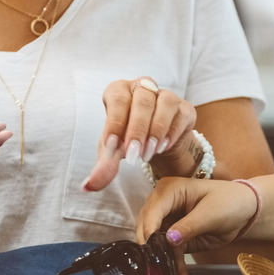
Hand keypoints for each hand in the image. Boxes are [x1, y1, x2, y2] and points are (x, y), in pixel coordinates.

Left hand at [83, 76, 197, 190]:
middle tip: (133, 156)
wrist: (156, 145)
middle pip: (142, 100)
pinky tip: (162, 147)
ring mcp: (167, 96)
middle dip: (137, 129)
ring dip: (156, 130)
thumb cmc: (128, 140)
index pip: (117, 99)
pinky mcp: (185, 108)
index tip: (113, 147)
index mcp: (119, 90)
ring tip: (148, 153)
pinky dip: (172, 132)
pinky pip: (181, 114)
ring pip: (165, 103)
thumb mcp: (113, 152)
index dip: (115, 122)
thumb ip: (104, 166)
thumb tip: (88, 187)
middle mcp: (143, 87)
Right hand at [135, 176, 260, 254]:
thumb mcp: (211, 213)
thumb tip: (169, 239)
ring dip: (162, 258)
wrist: (244, 210)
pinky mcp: (175, 237)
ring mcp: (167, 222)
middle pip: (147, 226)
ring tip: (168, 274)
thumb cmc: (229, 201)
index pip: (152, 210)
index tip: (149, 248)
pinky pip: (168, 251)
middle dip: (151, 246)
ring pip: (155, 242)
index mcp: (170, 191)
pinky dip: (173, 263)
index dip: (149, 229)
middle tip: (155, 264)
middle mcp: (163, 205)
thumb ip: (189, 226)